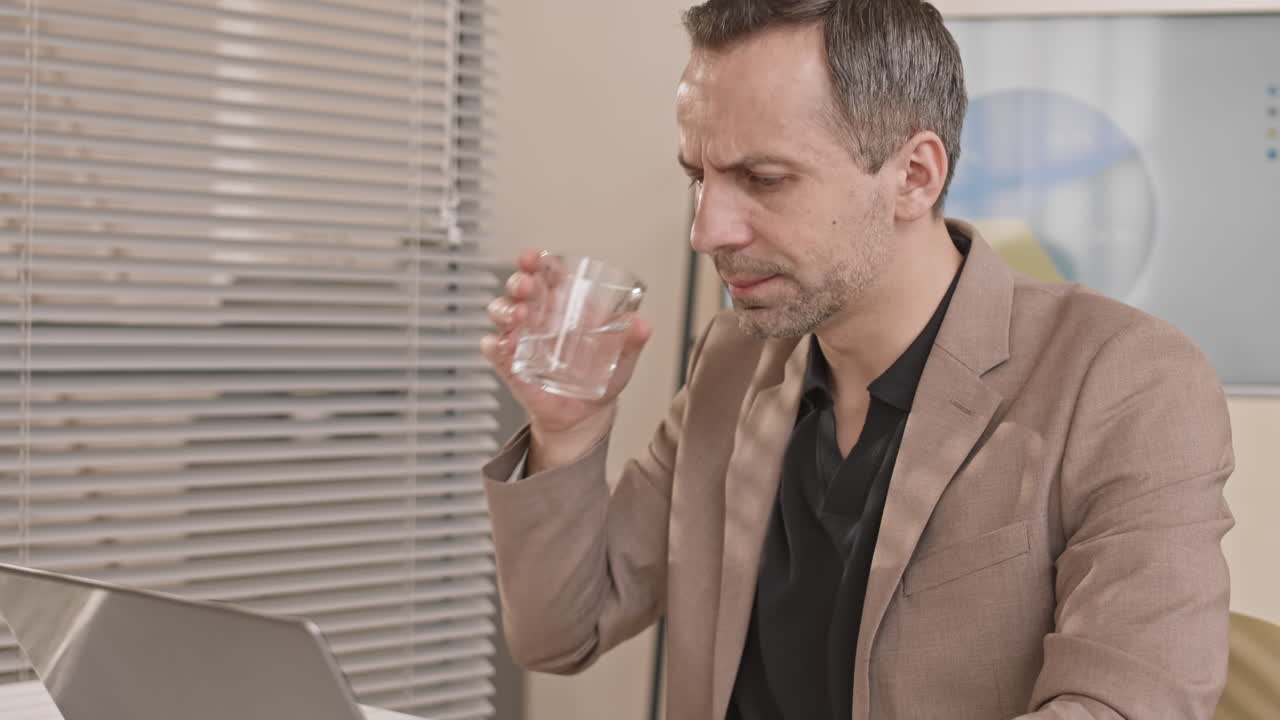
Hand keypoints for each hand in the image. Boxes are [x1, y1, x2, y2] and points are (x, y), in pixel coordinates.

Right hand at [480, 248, 650, 470]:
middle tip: (528, 286)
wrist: (587, 415)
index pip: (545, 272)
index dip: (536, 260)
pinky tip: (504, 346)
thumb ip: (633, 339)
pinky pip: (493, 347)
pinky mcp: (509, 362)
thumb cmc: (602, 377)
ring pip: (500, 310)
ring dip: (506, 309)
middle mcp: (538, 314)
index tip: (534, 257)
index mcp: (564, 302)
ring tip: (521, 315)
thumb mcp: (622, 356)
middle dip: (520, 281)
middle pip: (519, 286)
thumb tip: (642, 325)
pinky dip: (495, 344)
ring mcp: (521, 337)